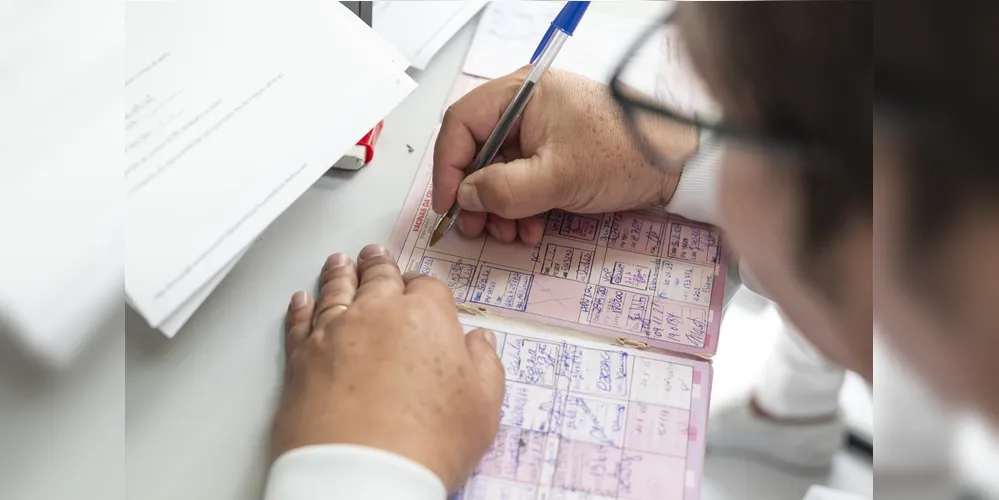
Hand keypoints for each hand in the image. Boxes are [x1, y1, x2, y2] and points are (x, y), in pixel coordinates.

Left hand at [271, 244, 504, 492]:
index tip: (422, 288)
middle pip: (378, 277)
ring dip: (338, 273)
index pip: (427, 286)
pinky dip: (300, 307)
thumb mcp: (483, 406)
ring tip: (340, 263)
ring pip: (335, 290)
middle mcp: (377, 314)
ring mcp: (335, 333)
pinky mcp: (301, 359)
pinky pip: (299, 321)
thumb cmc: (427, 442)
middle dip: (378, 265)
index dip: (425, 286)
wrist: (363, 473)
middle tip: (375, 255)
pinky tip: (301, 301)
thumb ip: (484, 365)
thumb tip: (480, 343)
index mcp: (426, 317)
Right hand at [433, 67, 697, 244]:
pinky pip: (521, 180)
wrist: (676, 166)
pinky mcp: (554, 153)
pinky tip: (529, 228)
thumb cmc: (626, 154)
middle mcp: (527, 107)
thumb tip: (466, 198)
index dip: (448, 166)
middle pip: (477, 150)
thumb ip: (504, 190)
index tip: (447, 203)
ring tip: (509, 233)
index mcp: (523, 93)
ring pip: (498, 171)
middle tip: (476, 226)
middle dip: (475, 194)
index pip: (462, 124)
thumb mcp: (558, 177)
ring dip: (498, 208)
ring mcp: (540, 131)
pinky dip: (519, 207)